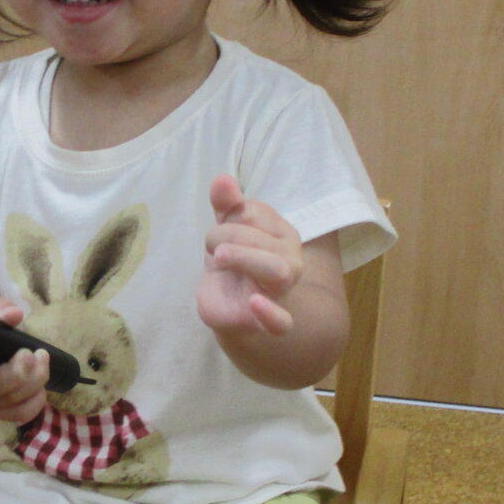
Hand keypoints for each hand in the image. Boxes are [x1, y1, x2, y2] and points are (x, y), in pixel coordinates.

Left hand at [197, 174, 300, 335]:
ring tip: (218, 257)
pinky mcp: (269, 322)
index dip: (231, 215)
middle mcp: (291, 260)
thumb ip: (226, 204)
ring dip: (243, 258)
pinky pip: (282, 323)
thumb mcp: (226, 229)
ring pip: (278, 271)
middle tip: (213, 248)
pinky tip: (255, 303)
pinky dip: (271, 314)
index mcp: (282, 233)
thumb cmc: (233, 260)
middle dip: (226, 236)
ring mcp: (283, 291)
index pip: (256, 213)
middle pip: (263, 240)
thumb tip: (223, 179)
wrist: (229, 305)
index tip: (220, 226)